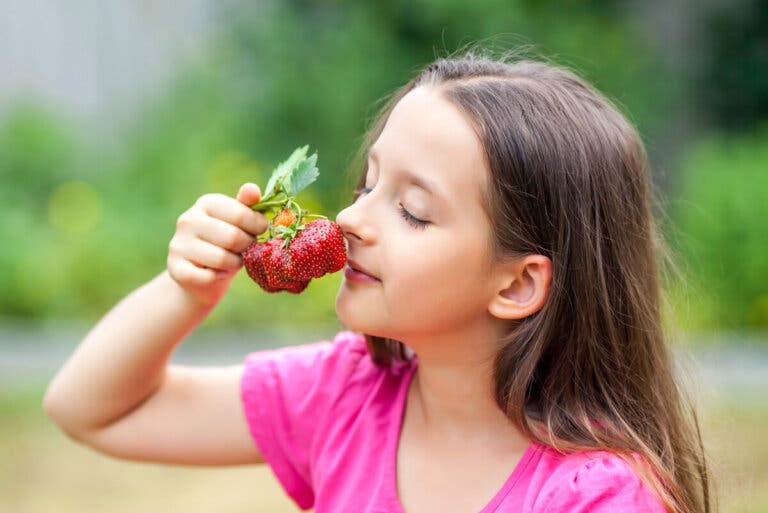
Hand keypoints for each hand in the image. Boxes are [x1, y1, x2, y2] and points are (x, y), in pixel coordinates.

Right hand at [167, 183, 267, 304]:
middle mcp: (188, 220)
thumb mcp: (239, 222)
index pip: (241, 214)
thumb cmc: (227, 243)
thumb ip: (247, 205)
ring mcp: (178, 244)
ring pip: (222, 259)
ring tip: (232, 261)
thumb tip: (252, 188)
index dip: (258, 227)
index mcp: (207, 202)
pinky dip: (218, 278)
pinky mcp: (175, 268)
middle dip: (247, 247)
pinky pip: (207, 277)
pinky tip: (217, 273)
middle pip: (233, 237)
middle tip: (245, 249)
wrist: (202, 275)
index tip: (259, 232)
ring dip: (235, 264)